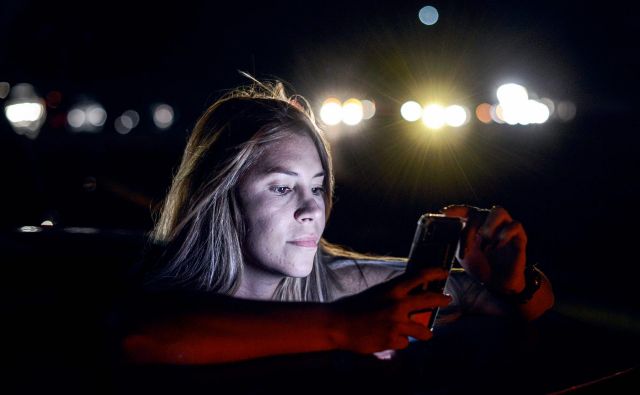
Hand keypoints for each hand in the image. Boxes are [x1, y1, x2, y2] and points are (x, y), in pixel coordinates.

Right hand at [329, 267, 451, 353]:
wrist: (338, 325)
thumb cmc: (354, 307)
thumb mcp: (376, 294)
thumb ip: (393, 296)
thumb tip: (410, 297)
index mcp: (392, 290)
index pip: (419, 276)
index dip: (434, 273)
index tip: (443, 272)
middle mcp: (398, 305)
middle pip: (429, 300)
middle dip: (442, 300)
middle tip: (447, 299)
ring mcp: (397, 324)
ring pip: (423, 330)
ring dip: (425, 333)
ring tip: (426, 334)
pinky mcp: (392, 340)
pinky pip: (405, 343)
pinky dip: (399, 342)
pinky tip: (389, 339)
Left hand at [441, 205, 526, 293]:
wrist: (496, 283)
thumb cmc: (479, 265)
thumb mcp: (462, 253)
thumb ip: (456, 240)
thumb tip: (445, 230)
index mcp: (476, 224)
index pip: (466, 210)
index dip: (456, 209)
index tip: (444, 212)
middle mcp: (490, 222)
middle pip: (480, 212)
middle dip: (471, 227)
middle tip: (467, 244)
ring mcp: (505, 227)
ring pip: (499, 210)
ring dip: (489, 224)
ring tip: (485, 239)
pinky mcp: (519, 236)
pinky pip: (515, 225)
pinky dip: (504, 234)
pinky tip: (496, 247)